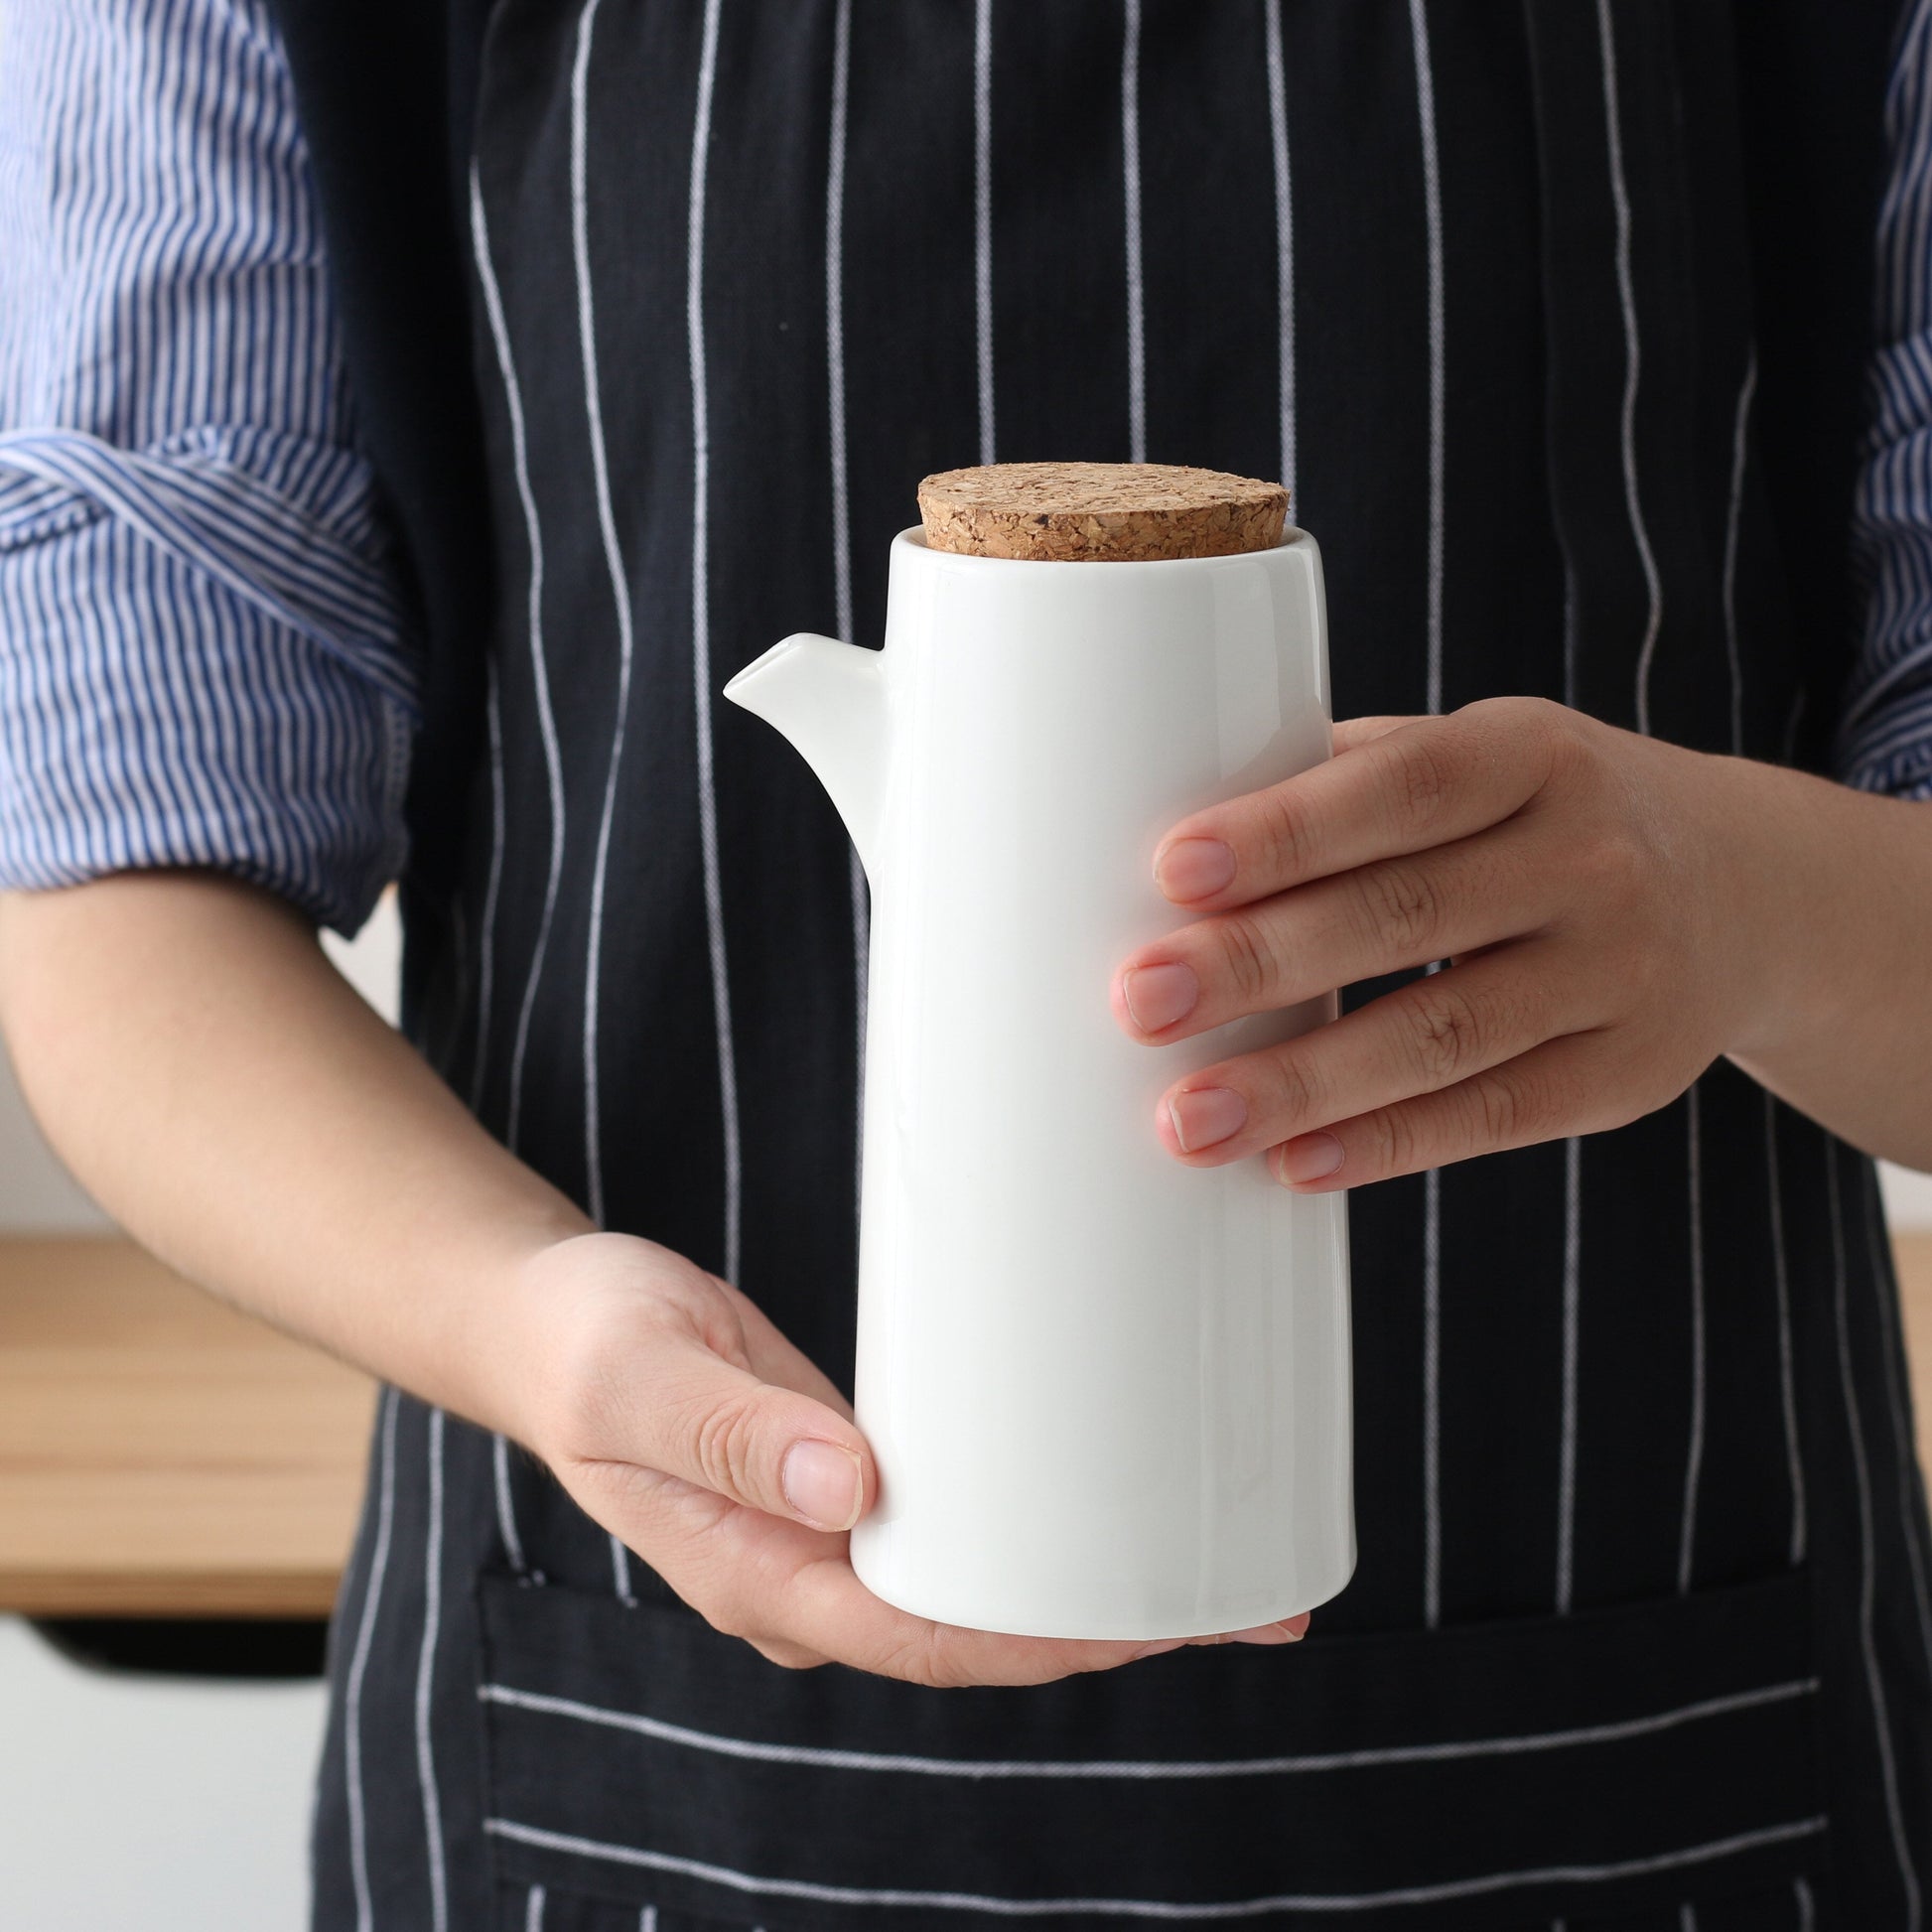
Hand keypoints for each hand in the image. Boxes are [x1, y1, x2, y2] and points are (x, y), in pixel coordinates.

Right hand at [505, 1232, 1310, 1685]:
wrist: (547, 1317)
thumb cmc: (583, 1340)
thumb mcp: (641, 1371)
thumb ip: (733, 1431)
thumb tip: (855, 1487)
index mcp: (763, 1575)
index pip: (931, 1639)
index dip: (1051, 1641)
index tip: (1162, 1619)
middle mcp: (812, 1573)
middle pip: (985, 1629)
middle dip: (1115, 1625)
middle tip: (1250, 1596)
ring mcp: (835, 1531)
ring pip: (988, 1580)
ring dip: (1097, 1575)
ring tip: (1222, 1549)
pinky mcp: (854, 1479)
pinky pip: (966, 1519)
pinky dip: (1046, 1516)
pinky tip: (1113, 1487)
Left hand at [1110, 697, 1788, 1189]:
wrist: (1740, 888)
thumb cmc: (1535, 816)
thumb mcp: (1476, 760)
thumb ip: (1346, 782)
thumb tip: (1158, 818)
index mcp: (1534, 753)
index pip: (1404, 786)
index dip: (1289, 830)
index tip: (1171, 869)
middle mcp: (1592, 857)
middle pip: (1406, 915)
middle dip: (1261, 963)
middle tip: (1138, 1001)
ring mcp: (1620, 972)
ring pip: (1444, 1035)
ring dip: (1302, 1083)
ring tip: (1185, 1121)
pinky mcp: (1626, 1074)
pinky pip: (1493, 1115)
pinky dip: (1386, 1144)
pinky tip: (1291, 1163)